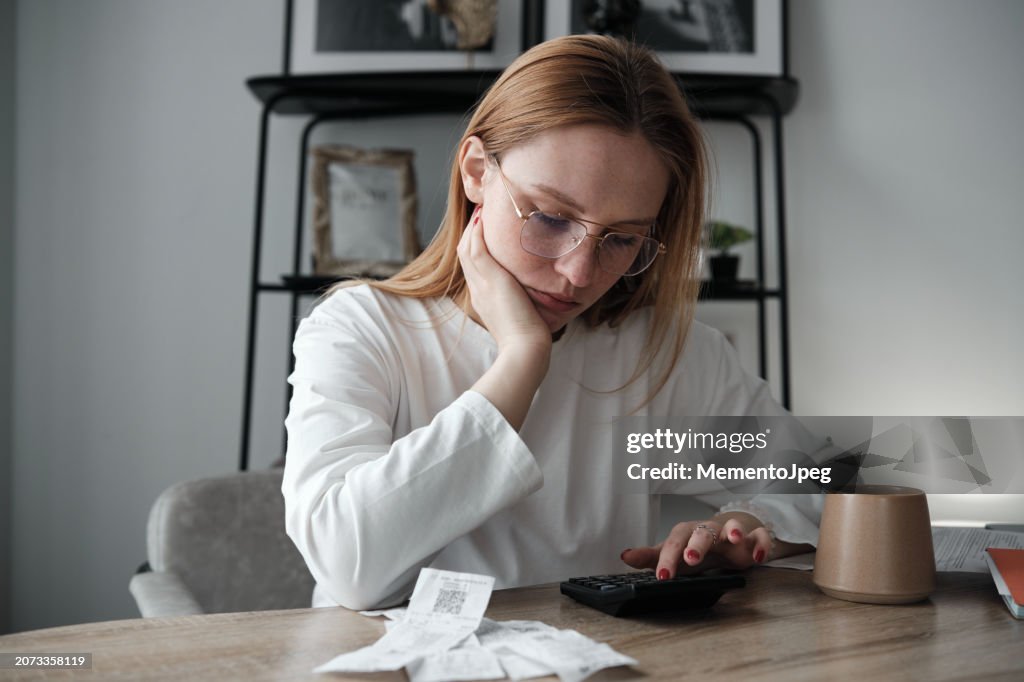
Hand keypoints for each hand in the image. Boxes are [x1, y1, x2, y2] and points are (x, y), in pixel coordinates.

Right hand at [457, 205, 550, 354]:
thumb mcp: (523, 316)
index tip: (484, 233)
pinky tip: (483, 217)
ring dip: (473, 227)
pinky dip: (477, 231)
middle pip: (465, 254)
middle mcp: (478, 289)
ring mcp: (481, 284)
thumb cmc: (529, 339)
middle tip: (480, 214)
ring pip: (467, 248)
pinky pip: (476, 248)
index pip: (474, 267)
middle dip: (471, 233)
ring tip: (481, 209)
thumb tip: (538, 297)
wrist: (524, 349)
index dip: (476, 248)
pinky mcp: (489, 279)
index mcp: (483, 298)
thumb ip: (525, 303)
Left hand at [620, 514, 773, 578]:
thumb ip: (651, 557)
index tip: (663, 575)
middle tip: (691, 559)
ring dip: (734, 530)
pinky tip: (759, 556)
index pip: (674, 542)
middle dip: (697, 544)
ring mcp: (732, 533)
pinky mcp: (753, 539)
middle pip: (702, 531)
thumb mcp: (674, 554)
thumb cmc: (696, 547)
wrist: (727, 537)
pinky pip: (760, 537)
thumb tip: (624, 556)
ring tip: (735, 539)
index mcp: (687, 534)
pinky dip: (761, 544)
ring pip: (733, 527)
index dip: (668, 558)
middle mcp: (708, 530)